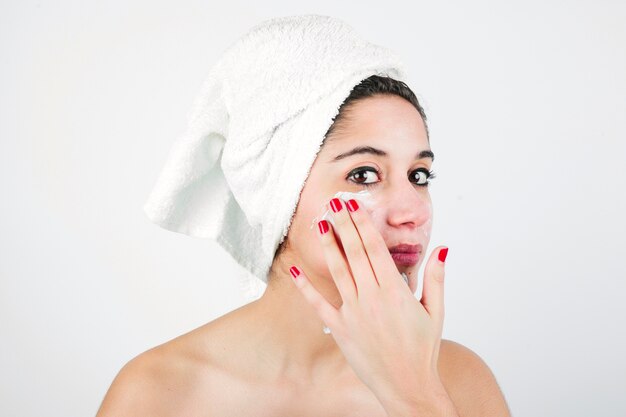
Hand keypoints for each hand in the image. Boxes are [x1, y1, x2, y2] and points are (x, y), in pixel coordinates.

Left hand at [289, 197, 450, 411]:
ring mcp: (353, 312)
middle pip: (354, 252)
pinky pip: (318, 303)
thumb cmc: (423, 349)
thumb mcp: (436, 311)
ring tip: (320, 222)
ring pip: (337, 270)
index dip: (362, 223)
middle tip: (333, 202)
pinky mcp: (340, 328)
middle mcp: (371, 297)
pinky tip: (294, 269)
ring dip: (328, 245)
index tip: (354, 205)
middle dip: (342, 224)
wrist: (407, 386)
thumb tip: (441, 248)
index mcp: (395, 290)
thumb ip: (435, 278)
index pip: (375, 248)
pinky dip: (304, 286)